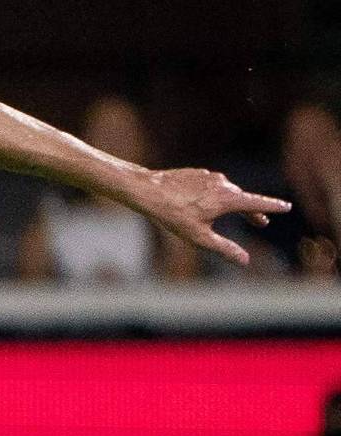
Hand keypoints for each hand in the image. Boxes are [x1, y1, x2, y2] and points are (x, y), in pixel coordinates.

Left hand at [129, 167, 289, 266]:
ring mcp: (211, 177)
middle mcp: (224, 184)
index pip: (257, 203)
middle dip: (252, 212)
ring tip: (235, 211)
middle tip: (261, 222)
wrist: (148, 190)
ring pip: (227, 192)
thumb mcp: (199, 237)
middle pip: (243, 199)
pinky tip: (205, 202)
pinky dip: (216, 195)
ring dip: (233, 203)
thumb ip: (224, 248)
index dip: (273, 207)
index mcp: (228, 199)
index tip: (287, 207)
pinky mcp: (199, 174)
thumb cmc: (172, 215)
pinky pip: (212, 186)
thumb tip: (245, 261)